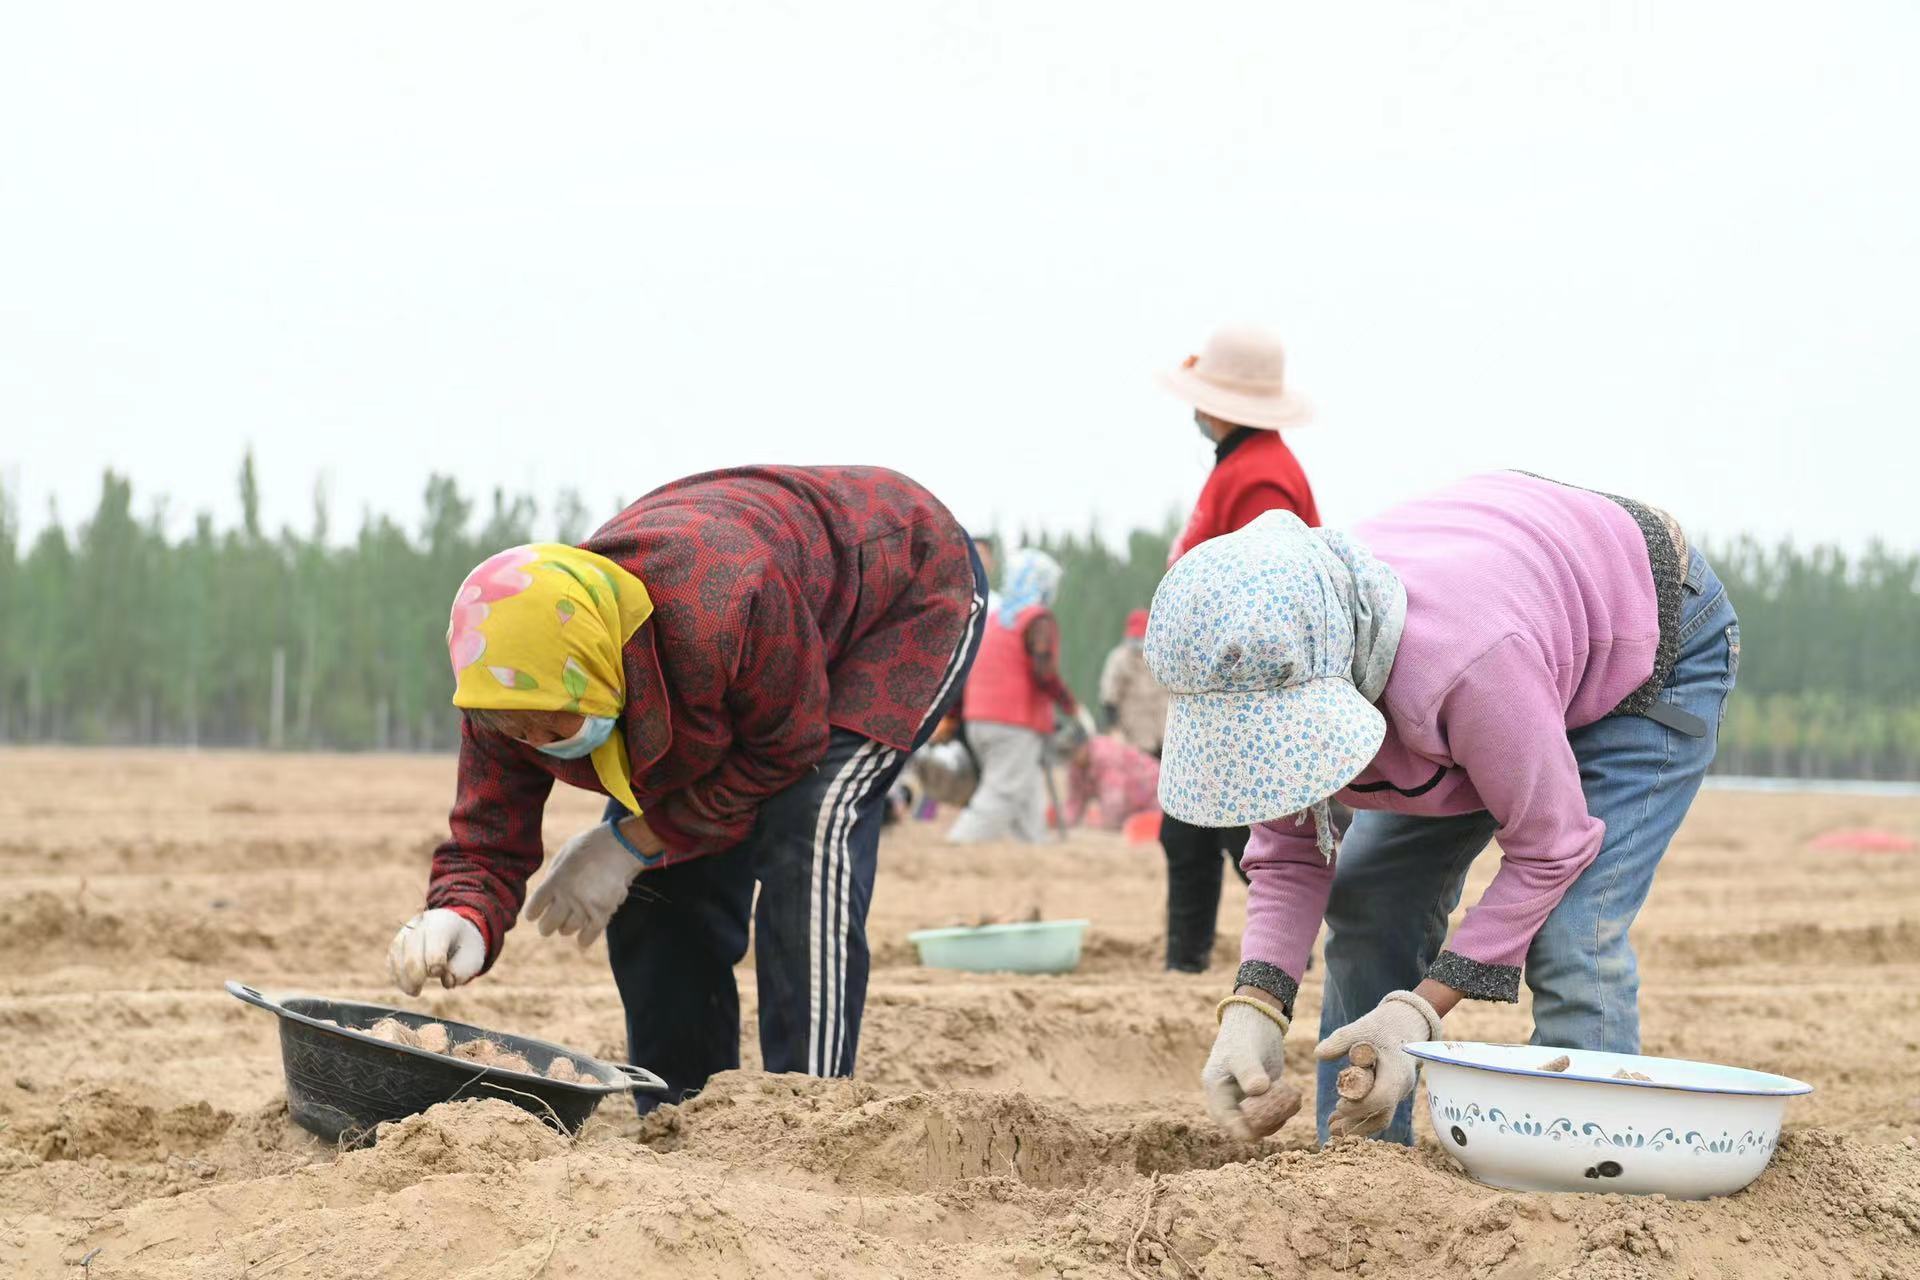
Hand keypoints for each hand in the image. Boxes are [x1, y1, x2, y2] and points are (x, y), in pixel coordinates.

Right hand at [387, 909, 485, 995]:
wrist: (456, 933)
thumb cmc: (464, 949)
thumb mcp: (472, 958)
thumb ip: (461, 970)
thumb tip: (446, 981)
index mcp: (444, 922)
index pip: (435, 939)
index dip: (435, 960)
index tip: (439, 974)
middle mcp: (422, 922)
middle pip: (412, 946)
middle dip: (413, 972)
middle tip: (417, 991)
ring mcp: (407, 931)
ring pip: (397, 951)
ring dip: (402, 975)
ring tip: (412, 991)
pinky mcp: (398, 942)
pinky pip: (391, 957)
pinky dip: (396, 974)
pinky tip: (405, 985)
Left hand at [525, 821, 642, 947]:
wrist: (620, 845)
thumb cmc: (590, 847)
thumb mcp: (562, 857)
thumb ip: (552, 878)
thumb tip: (544, 899)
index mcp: (554, 881)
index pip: (533, 910)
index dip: (533, 913)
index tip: (535, 914)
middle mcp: (567, 896)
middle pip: (547, 926)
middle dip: (547, 926)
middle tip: (550, 923)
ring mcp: (585, 906)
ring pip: (567, 930)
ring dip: (567, 927)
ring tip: (572, 919)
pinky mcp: (603, 913)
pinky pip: (588, 936)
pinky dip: (584, 939)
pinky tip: (582, 939)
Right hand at [1202, 995, 1290, 1138]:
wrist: (1256, 1020)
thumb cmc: (1244, 1034)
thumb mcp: (1244, 1051)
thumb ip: (1249, 1070)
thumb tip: (1257, 1090)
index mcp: (1216, 1090)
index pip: (1225, 1120)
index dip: (1241, 1130)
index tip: (1258, 1134)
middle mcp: (1228, 1099)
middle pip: (1243, 1126)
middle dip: (1264, 1125)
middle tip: (1282, 1113)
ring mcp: (1245, 1099)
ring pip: (1260, 1122)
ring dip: (1277, 1118)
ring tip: (1292, 1100)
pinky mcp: (1261, 1097)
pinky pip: (1271, 1113)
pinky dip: (1283, 1110)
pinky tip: (1293, 1098)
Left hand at [1314, 990, 1442, 1137]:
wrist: (1403, 1025)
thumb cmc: (1381, 1027)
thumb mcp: (1360, 1028)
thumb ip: (1340, 1040)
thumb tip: (1318, 1054)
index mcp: (1397, 1071)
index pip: (1382, 1097)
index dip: (1361, 1105)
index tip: (1339, 1105)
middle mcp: (1401, 1087)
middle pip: (1382, 1115)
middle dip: (1356, 1123)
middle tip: (1331, 1126)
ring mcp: (1398, 1093)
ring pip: (1380, 1117)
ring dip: (1356, 1125)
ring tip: (1331, 1126)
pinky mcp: (1391, 1094)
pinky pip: (1378, 1112)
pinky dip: (1360, 1118)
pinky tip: (1338, 1119)